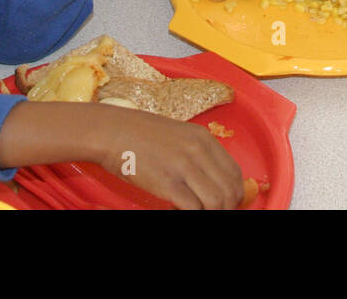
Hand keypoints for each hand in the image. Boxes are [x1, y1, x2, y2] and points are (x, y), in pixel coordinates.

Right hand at [99, 107, 243, 208]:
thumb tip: (211, 179)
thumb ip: (197, 153)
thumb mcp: (178, 135)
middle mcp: (199, 151)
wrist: (111, 131)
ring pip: (216, 202)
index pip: (235, 173)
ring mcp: (183, 166)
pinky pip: (192, 208)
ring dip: (208, 212)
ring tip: (194, 211)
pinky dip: (190, 215)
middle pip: (230, 190)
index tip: (225, 203)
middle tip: (210, 211)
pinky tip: (176, 210)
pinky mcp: (167, 182)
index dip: (234, 194)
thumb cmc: (140, 135)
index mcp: (204, 139)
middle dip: (225, 207)